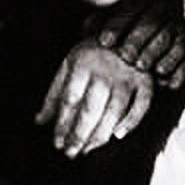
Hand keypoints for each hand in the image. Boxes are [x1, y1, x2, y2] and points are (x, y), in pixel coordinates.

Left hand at [35, 42, 152, 156]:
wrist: (125, 30)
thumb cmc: (91, 52)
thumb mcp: (69, 65)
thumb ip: (54, 94)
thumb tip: (39, 121)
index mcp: (82, 63)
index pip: (69, 100)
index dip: (62, 124)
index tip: (57, 143)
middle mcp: (104, 70)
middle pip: (90, 109)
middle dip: (78, 135)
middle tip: (70, 153)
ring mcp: (127, 76)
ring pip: (113, 111)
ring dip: (100, 135)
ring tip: (87, 150)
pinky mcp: (145, 80)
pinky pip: (141, 105)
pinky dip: (132, 121)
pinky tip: (118, 136)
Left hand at [88, 0, 184, 80]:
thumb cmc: (135, 10)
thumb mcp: (118, 7)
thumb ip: (101, 18)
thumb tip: (87, 30)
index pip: (130, 8)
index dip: (117, 25)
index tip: (104, 41)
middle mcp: (163, 9)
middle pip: (151, 23)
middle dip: (138, 40)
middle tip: (126, 56)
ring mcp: (178, 26)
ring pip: (170, 38)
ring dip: (156, 53)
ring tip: (143, 66)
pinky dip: (179, 69)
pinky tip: (167, 81)